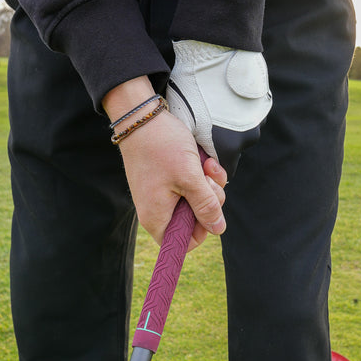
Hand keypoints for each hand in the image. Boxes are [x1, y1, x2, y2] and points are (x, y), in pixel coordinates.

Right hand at [103, 78, 226, 248]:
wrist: (142, 118)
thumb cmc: (162, 147)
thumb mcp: (190, 178)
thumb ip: (206, 205)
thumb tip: (218, 229)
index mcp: (157, 217)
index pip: (184, 242)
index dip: (202, 229)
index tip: (209, 207)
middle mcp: (158, 209)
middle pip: (195, 219)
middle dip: (210, 199)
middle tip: (208, 179)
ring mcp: (162, 194)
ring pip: (197, 200)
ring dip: (209, 183)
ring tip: (206, 164)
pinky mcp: (167, 180)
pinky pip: (192, 185)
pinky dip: (201, 174)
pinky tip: (204, 160)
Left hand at [166, 40, 271, 177]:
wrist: (215, 53)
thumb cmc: (193, 88)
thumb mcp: (183, 122)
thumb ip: (192, 149)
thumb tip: (195, 161)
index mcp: (228, 147)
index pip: (223, 171)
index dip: (210, 166)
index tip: (199, 152)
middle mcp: (247, 139)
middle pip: (232, 151)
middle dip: (218, 143)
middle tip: (201, 124)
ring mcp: (257, 120)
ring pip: (241, 132)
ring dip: (228, 126)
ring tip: (212, 106)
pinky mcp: (263, 104)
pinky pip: (248, 116)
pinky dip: (237, 111)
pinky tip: (224, 97)